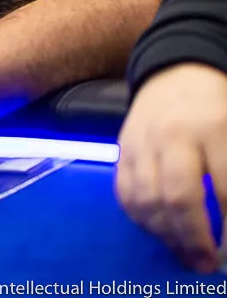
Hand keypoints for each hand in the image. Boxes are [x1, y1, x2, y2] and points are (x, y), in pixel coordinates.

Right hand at [116, 62, 226, 272]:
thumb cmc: (219, 110)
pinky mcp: (121, 149)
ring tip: (185, 253)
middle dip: (194, 239)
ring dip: (166, 236)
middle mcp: (173, 136)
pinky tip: (161, 230)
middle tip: (207, 264)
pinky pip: (125, 193)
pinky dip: (142, 220)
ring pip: (146, 200)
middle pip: (178, 198)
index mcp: (215, 129)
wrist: (177, 74)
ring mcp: (141, 142)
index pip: (226, 191)